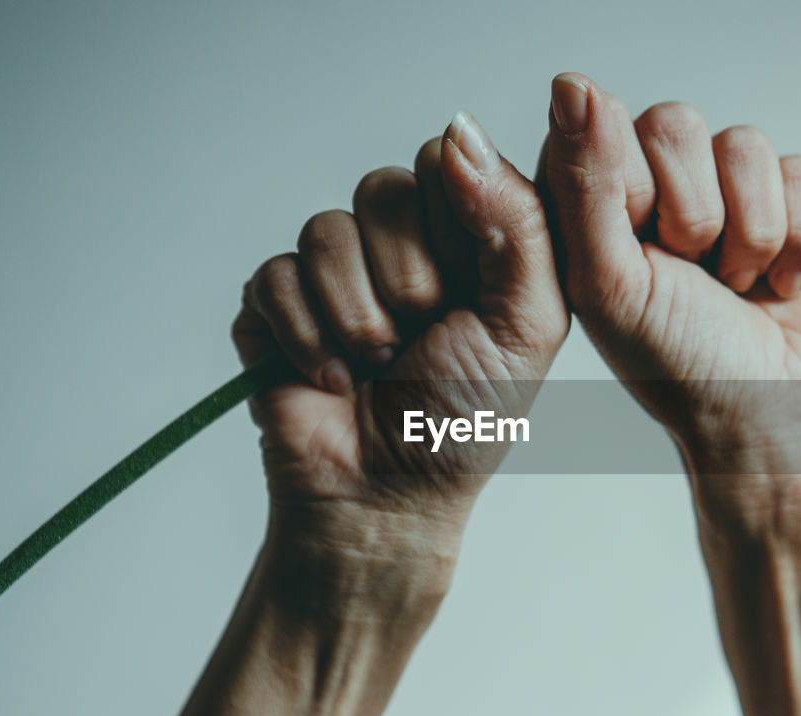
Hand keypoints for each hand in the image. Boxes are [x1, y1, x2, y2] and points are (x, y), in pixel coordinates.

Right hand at [231, 111, 566, 609]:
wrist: (388, 499)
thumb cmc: (465, 420)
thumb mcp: (526, 323)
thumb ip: (519, 221)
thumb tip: (462, 132)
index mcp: (466, 239)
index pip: (447, 161)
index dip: (454, 223)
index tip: (467, 290)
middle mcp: (399, 244)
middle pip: (382, 188)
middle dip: (407, 282)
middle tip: (420, 341)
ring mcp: (333, 272)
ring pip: (325, 230)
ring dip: (357, 318)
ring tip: (376, 367)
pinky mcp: (275, 303)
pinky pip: (273, 276)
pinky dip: (306, 339)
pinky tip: (331, 380)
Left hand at [539, 73, 800, 560]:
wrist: (773, 421)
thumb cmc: (680, 369)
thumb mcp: (609, 285)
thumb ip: (583, 184)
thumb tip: (572, 86)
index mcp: (601, 206)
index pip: (600, 126)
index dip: (628, 186)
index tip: (642, 250)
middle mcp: (665, 190)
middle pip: (675, 124)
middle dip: (693, 213)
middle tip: (694, 273)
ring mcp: (734, 193)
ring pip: (744, 144)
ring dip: (750, 234)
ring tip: (740, 287)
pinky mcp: (799, 203)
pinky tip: (786, 285)